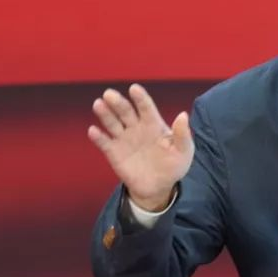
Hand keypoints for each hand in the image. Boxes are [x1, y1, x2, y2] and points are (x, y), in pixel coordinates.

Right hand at [87, 84, 193, 210]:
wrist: (158, 188)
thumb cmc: (173, 166)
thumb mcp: (184, 152)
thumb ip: (183, 135)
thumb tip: (183, 115)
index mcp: (153, 123)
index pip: (146, 107)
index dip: (140, 98)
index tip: (134, 89)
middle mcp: (136, 127)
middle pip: (125, 111)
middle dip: (117, 102)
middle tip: (109, 94)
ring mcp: (124, 139)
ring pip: (112, 123)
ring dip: (105, 113)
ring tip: (99, 104)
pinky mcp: (114, 153)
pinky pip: (104, 143)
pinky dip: (98, 137)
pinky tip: (93, 130)